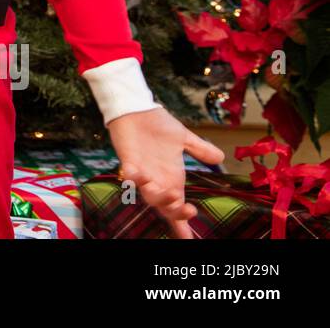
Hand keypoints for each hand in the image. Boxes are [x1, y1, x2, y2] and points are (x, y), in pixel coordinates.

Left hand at [108, 105, 225, 238]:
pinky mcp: (127, 159)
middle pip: (164, 206)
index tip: (189, 239)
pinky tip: (135, 174)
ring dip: (157, 196)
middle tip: (188, 208)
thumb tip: (220, 157)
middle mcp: (157, 179)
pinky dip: (132, 176)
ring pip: (147, 194)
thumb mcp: (183, 138)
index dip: (182, 223)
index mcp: (171, 178)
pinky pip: (128, 173)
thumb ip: (200, 150)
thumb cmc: (157, 125)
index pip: (177, 206)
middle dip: (174, 211)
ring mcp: (141, 171)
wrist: (137, 108)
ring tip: (168, 192)